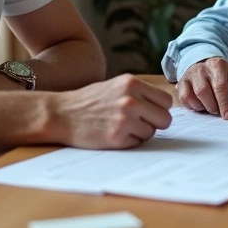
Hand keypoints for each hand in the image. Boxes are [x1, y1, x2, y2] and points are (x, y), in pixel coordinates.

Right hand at [50, 74, 172, 148]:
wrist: (61, 114)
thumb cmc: (89, 101)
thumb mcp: (116, 86)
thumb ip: (139, 93)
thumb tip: (165, 107)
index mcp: (132, 83)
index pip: (166, 101)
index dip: (159, 109)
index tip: (150, 113)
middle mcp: (131, 100)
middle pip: (165, 119)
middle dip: (154, 124)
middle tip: (138, 123)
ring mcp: (125, 119)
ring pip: (151, 133)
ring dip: (139, 134)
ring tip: (120, 126)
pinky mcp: (117, 137)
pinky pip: (137, 143)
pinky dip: (127, 142)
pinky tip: (112, 134)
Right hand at [177, 57, 227, 119]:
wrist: (206, 66)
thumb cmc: (223, 77)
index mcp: (218, 65)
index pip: (220, 86)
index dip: (224, 103)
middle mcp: (201, 68)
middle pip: (204, 91)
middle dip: (213, 106)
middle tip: (218, 111)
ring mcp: (189, 75)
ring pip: (193, 95)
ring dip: (203, 107)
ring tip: (210, 106)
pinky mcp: (181, 83)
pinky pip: (184, 99)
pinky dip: (193, 106)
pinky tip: (200, 104)